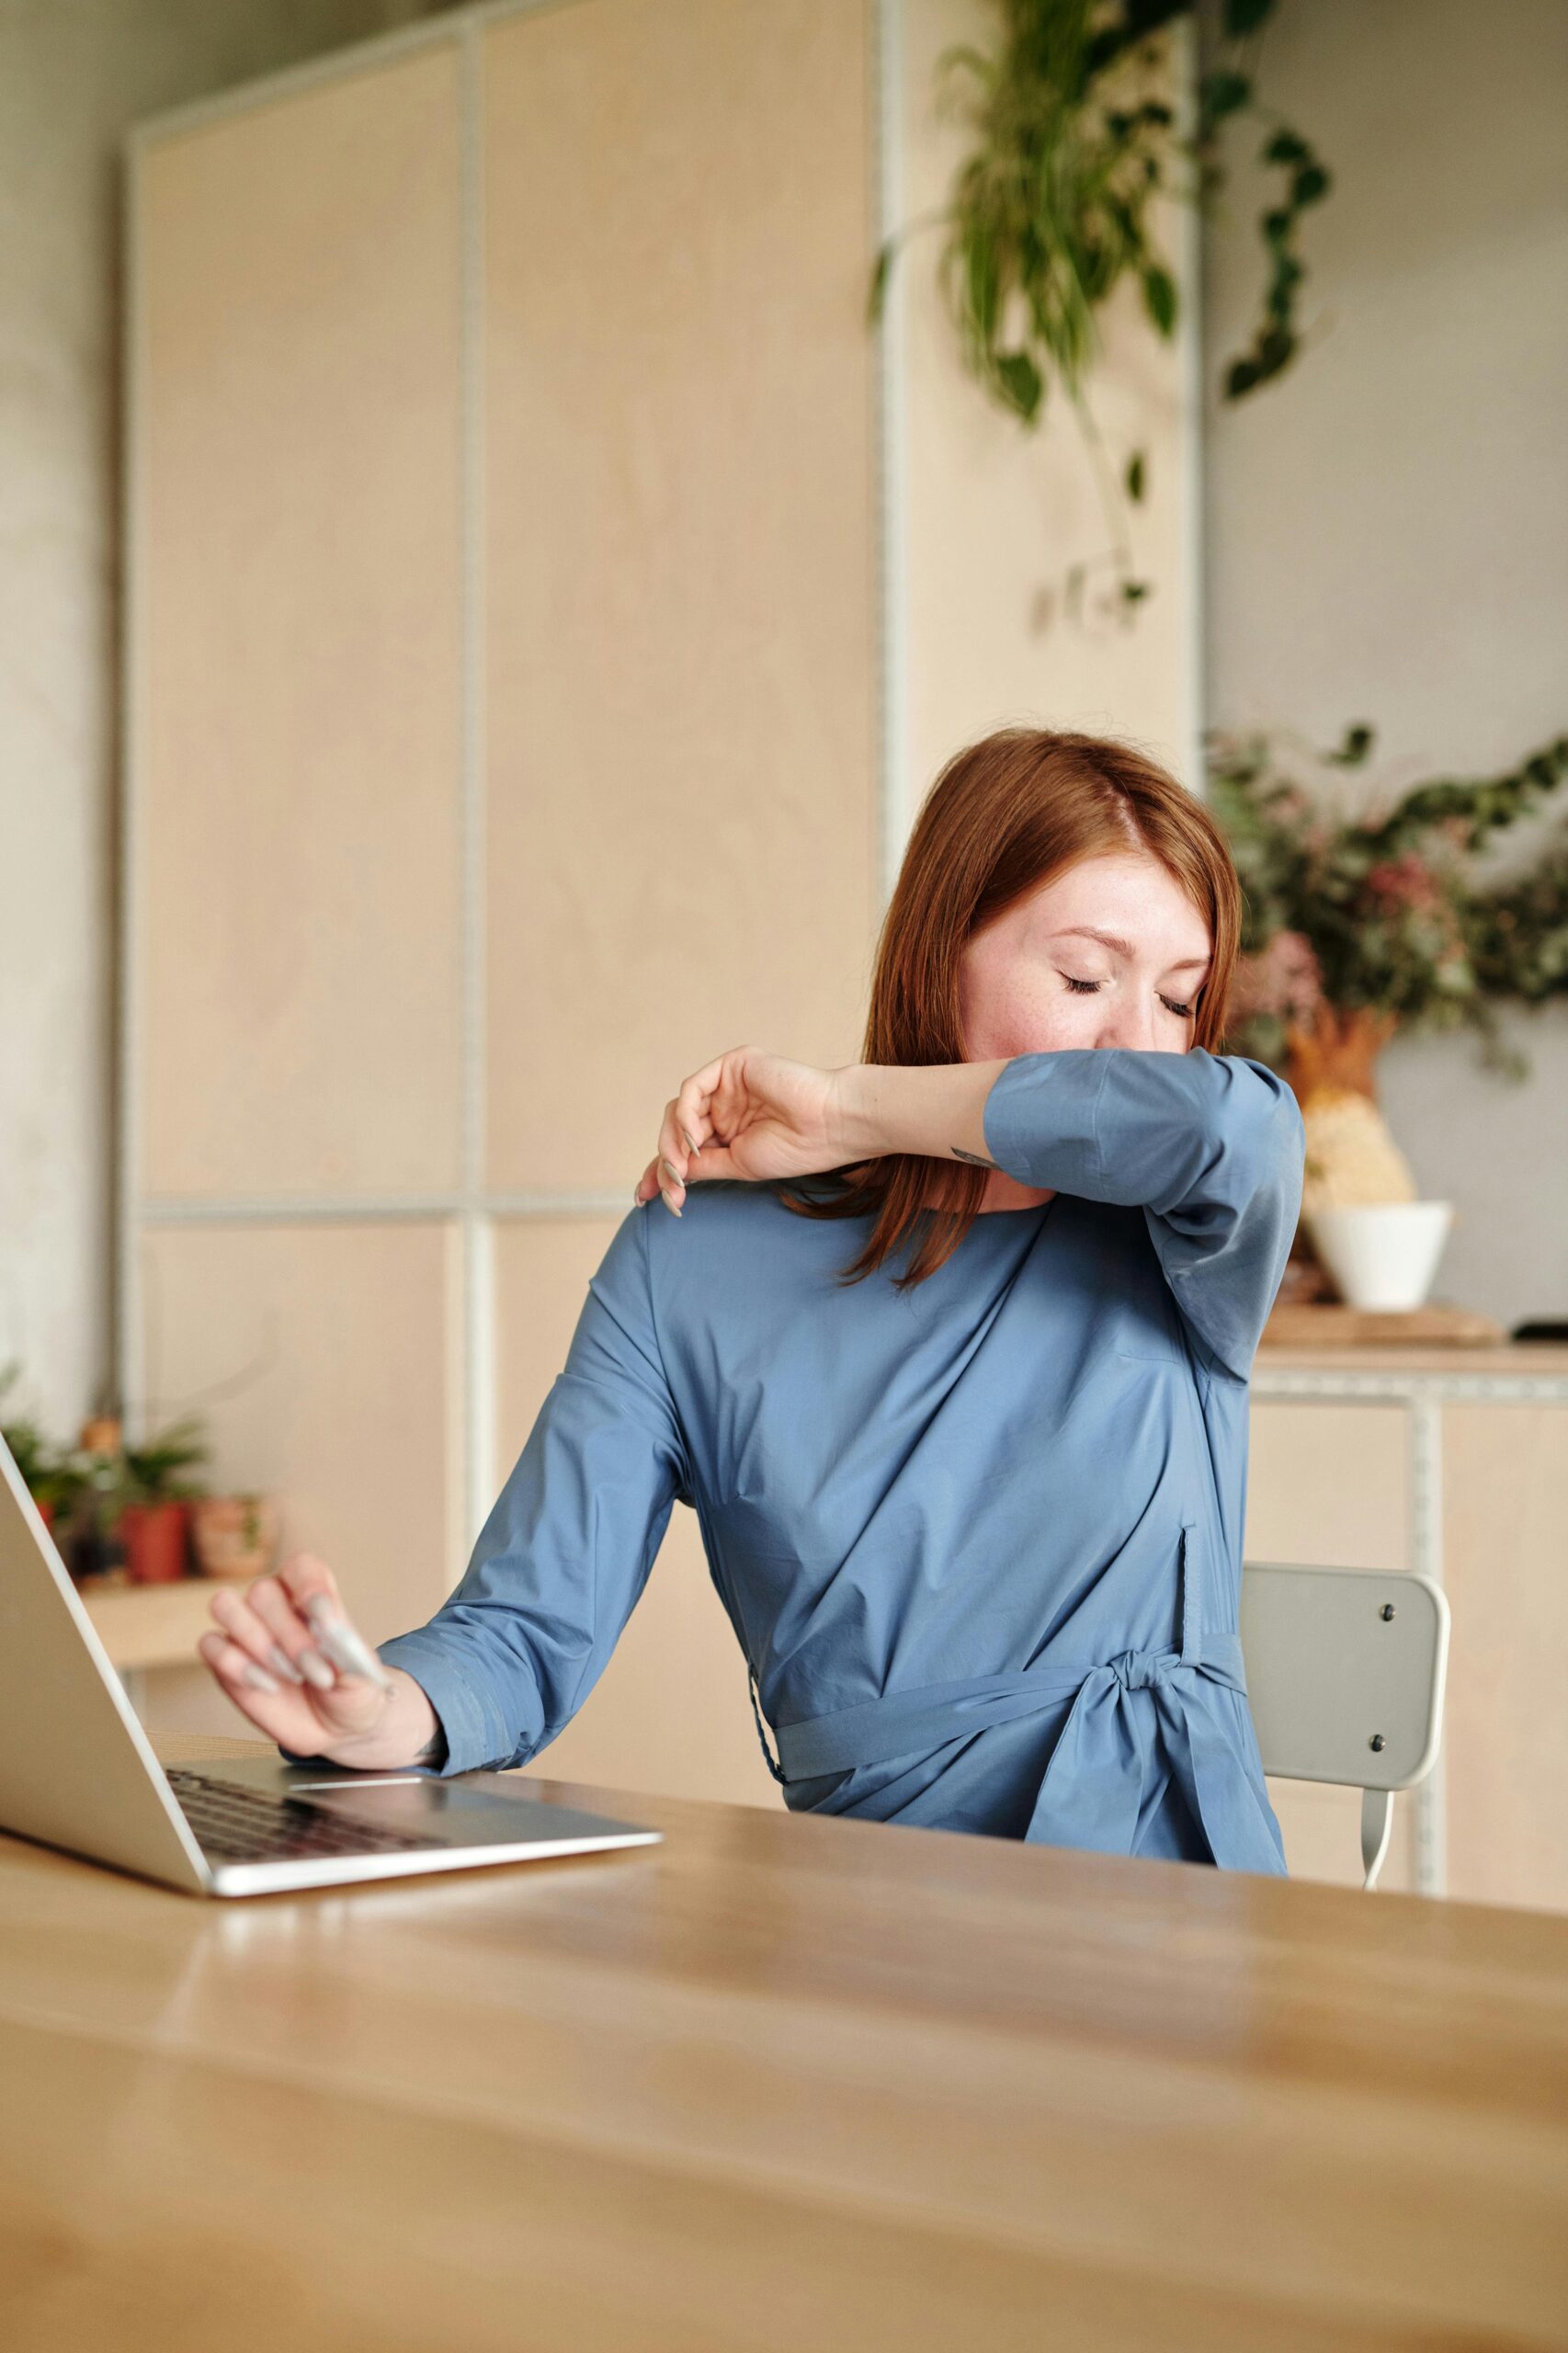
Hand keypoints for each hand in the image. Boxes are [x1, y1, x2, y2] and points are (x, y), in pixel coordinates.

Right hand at [196, 1551, 401, 1762]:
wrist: (336, 1729)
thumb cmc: (350, 1689)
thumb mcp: (361, 1673)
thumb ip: (346, 1651)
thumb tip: (329, 1633)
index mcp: (311, 1592)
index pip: (300, 1567)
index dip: (310, 1587)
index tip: (326, 1619)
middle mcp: (274, 1603)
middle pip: (262, 1592)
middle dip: (290, 1635)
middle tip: (316, 1670)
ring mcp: (245, 1629)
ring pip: (225, 1605)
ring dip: (258, 1642)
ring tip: (290, 1675)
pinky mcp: (224, 1659)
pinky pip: (210, 1645)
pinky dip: (235, 1665)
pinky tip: (268, 1686)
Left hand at [633, 1046, 860, 1212]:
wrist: (830, 1126)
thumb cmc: (795, 1148)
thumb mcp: (737, 1164)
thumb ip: (702, 1164)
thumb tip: (668, 1174)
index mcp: (729, 1129)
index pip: (684, 1146)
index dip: (661, 1170)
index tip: (643, 1198)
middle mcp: (725, 1104)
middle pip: (676, 1128)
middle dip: (664, 1160)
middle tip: (669, 1189)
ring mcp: (727, 1083)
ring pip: (679, 1109)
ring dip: (673, 1142)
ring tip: (682, 1168)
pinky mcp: (732, 1065)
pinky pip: (693, 1088)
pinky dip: (686, 1116)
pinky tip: (695, 1140)